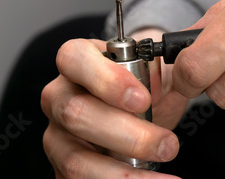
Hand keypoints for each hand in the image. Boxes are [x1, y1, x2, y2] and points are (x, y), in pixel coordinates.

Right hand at [41, 29, 186, 178]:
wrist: (147, 113)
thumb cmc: (145, 87)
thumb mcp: (158, 69)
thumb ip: (160, 69)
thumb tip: (161, 81)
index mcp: (77, 62)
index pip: (73, 58)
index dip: (106, 79)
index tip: (143, 99)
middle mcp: (60, 96)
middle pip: (75, 114)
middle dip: (128, 135)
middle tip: (167, 144)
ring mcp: (58, 135)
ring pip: (76, 159)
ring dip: (126, 173)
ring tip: (166, 172)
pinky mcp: (63, 168)